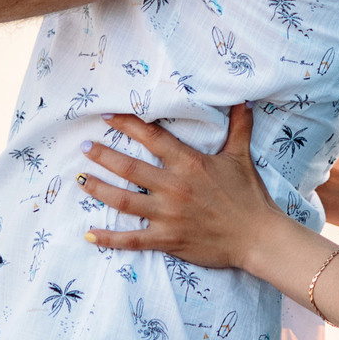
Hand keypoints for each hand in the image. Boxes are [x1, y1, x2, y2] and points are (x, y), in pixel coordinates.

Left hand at [80, 105, 284, 271]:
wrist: (258, 237)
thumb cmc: (249, 196)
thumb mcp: (241, 157)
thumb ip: (239, 127)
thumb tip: (243, 99)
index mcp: (189, 163)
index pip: (152, 138)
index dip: (128, 125)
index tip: (107, 116)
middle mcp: (174, 187)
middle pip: (130, 167)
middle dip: (103, 156)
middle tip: (84, 147)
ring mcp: (168, 215)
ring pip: (124, 200)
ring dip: (99, 189)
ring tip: (80, 179)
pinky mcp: (167, 239)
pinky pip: (132, 240)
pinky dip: (109, 238)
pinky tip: (89, 234)